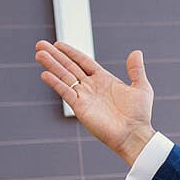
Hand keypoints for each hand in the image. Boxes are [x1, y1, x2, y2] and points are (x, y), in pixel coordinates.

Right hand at [34, 41, 155, 166]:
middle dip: (55, 56)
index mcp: (104, 80)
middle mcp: (92, 87)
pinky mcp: (80, 107)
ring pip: (64, 77)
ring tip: (39, 54)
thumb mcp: (141, 88)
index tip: (58, 44)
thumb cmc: (140, 114)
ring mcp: (84, 96)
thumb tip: (137, 52)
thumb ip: (136, 70)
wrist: (134, 135)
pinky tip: (45, 73)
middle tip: (40, 44)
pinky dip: (55, 82)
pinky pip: (65, 92)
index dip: (71, 52)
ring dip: (51, 65)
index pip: (83, 62)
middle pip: (69, 67)